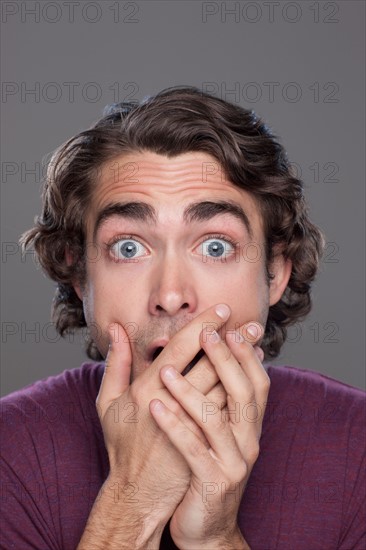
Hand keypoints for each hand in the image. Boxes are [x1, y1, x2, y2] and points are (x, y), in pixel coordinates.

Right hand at [95, 304, 232, 524]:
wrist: (138, 495)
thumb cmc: (122, 446)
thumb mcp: (107, 404)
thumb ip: (115, 364)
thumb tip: (116, 329)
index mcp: (146, 388)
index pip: (181, 347)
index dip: (203, 326)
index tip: (222, 310)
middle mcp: (171, 403)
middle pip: (210, 363)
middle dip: (233, 341)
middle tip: (253, 325)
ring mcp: (191, 424)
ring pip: (224, 386)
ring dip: (242, 364)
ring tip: (257, 346)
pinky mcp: (206, 442)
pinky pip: (229, 412)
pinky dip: (243, 390)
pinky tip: (252, 376)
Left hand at [150, 323, 267, 548]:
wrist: (204, 524)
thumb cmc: (203, 466)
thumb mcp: (212, 430)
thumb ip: (212, 394)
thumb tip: (209, 357)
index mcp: (248, 424)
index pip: (255, 381)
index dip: (245, 353)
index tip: (228, 326)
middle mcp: (248, 440)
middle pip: (243, 393)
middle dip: (225, 360)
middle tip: (207, 333)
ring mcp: (234, 462)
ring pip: (215, 420)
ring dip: (190, 391)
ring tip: (166, 371)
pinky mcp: (213, 482)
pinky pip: (193, 449)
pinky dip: (174, 426)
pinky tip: (154, 407)